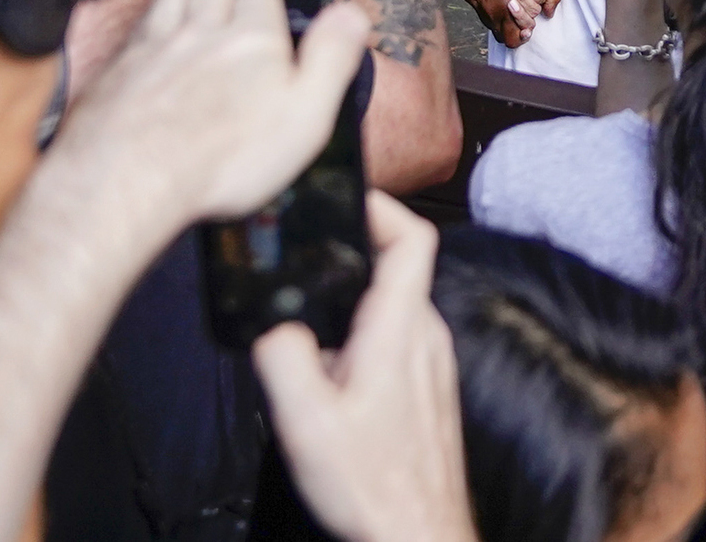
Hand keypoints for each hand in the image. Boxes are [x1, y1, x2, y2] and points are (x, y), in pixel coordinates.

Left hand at [51, 0, 370, 240]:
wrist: (131, 174)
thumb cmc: (219, 157)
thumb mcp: (305, 114)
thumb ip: (330, 58)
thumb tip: (352, 15)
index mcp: (252, 38)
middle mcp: (202, 30)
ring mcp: (156, 45)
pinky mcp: (120, 68)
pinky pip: (135, 24)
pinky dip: (142, 10)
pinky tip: (141, 13)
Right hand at [250, 195, 479, 541]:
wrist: (417, 534)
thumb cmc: (371, 485)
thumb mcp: (306, 419)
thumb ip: (282, 354)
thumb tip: (272, 317)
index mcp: (400, 329)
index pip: (412, 236)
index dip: (381, 204)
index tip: (344, 197)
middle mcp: (426, 335)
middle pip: (398, 263)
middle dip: (352, 248)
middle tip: (305, 251)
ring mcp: (432, 361)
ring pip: (396, 300)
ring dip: (355, 292)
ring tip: (309, 306)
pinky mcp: (428, 385)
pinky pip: (399, 333)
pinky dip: (365, 327)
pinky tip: (332, 361)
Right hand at [461, 0, 563, 48]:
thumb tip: (551, 11)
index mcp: (504, 9)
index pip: (511, 39)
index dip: (522, 35)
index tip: (527, 28)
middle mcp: (486, 9)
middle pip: (500, 34)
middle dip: (512, 28)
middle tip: (521, 16)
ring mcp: (474, 2)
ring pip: (489, 21)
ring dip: (500, 17)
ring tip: (510, 4)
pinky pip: (480, 8)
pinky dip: (490, 5)